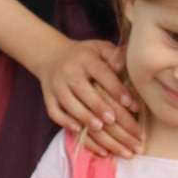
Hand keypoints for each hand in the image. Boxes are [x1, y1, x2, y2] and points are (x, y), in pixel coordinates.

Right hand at [36, 34, 141, 156]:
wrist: (51, 56)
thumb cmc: (84, 55)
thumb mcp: (99, 48)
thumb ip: (114, 55)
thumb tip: (121, 67)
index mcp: (86, 59)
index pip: (102, 73)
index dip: (116, 88)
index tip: (130, 103)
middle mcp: (69, 71)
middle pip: (83, 90)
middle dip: (98, 106)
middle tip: (113, 120)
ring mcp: (57, 85)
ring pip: (68, 103)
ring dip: (84, 116)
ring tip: (99, 127)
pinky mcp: (48, 97)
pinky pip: (54, 111)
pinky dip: (64, 121)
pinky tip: (78, 129)